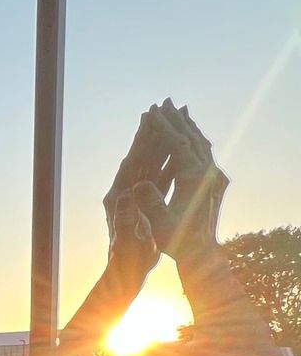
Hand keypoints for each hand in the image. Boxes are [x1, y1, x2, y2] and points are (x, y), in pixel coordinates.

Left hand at [101, 106, 169, 285]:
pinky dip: (168, 162)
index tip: (150, 117)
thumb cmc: (126, 262)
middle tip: (164, 108)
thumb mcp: (126, 240)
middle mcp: (123, 191)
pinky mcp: (143, 202)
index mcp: (118, 197)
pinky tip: (179, 150)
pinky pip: (158, 177)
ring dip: (162, 142)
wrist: (124, 275)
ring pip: (150, 163)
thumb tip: (126, 196)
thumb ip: (126, 218)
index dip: (142, 139)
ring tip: (174, 122)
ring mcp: (133, 195)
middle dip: (153, 132)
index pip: (132, 161)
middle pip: (141, 155)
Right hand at [149, 100, 228, 259]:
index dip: (163, 127)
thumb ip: (150, 204)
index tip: (151, 112)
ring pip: (202, 143)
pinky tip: (191, 137)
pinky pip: (206, 154)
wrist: (201, 253)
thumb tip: (138, 186)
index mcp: (194, 179)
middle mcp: (208, 173)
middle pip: (191, 137)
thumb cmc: (177, 241)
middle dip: (176, 119)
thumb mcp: (160, 225)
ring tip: (178, 112)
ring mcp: (215, 177)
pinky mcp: (217, 182)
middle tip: (164, 102)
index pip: (177, 144)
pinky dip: (196, 140)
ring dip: (188, 126)